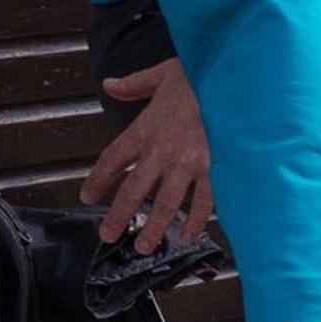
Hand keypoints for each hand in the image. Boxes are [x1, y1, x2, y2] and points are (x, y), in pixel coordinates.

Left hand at [83, 59, 213, 253]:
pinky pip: (204, 200)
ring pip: (167, 203)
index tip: (87, 196)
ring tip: (144, 247)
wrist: (233, 79)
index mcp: (145, 128)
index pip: (112, 159)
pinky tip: (187, 236)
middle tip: (108, 235)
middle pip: (133, 190)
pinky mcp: (214, 168)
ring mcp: (189, 163)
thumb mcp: (161, 74)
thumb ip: (133, 84)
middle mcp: (163, 150)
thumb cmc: (199, 75)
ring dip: (154, 227)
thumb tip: (110, 84)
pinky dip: (196, 221)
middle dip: (118, 216)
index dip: (97, 180)